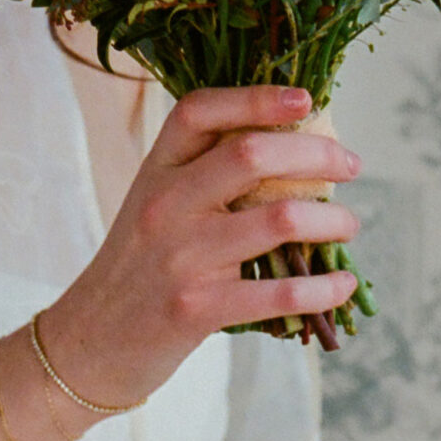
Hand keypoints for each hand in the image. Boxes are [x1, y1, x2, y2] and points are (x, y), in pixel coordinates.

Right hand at [40, 88, 360, 410]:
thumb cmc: (137, 267)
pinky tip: (342, 285)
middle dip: (317, 154)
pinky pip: (278, 292)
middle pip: (251, 154)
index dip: (256, 97)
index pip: (200, 111)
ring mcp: (181, 257)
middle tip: (350, 165)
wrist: (89, 342)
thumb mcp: (154, 204)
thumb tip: (290, 148)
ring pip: (278, 218)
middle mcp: (166, 205)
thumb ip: (203, 174)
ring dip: (331, 220)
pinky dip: (323, 288)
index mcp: (156, 170)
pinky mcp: (196, 309)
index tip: (305, 100)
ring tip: (348, 224)